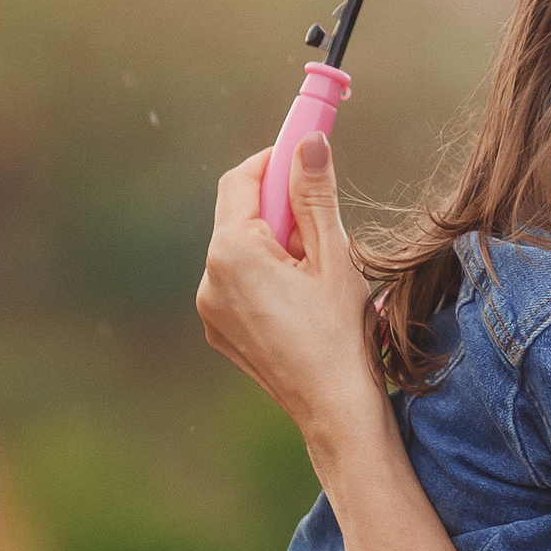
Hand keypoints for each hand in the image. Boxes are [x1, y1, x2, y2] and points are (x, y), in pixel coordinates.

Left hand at [196, 136, 382, 454]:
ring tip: (319, 271)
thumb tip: (307, 141)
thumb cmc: (341, 332)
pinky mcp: (220, 331)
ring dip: (276, 245)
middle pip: (240, 215)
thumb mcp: (334, 255)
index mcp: (232, 253)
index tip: (304, 148)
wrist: (334, 409)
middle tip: (322, 217)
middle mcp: (209, 278)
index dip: (274, 159)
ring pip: (242, 251)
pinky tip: (303, 300)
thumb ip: (315, 194)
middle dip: (280, 207)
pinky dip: (267, 276)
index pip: (242, 180)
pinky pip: (239, 284)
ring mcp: (210, 309)